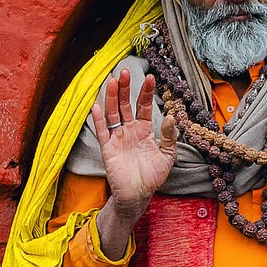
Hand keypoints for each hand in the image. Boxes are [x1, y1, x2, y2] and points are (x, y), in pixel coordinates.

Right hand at [95, 68, 176, 210]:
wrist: (138, 194)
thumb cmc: (153, 176)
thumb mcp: (167, 155)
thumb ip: (168, 136)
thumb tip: (170, 116)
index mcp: (143, 130)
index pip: (143, 106)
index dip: (145, 92)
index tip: (149, 77)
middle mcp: (129, 131)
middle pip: (125, 105)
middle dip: (126, 88)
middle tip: (125, 72)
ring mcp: (117, 138)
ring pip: (113, 114)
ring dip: (113, 98)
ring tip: (113, 82)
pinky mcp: (108, 149)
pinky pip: (102, 132)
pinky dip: (98, 120)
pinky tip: (96, 106)